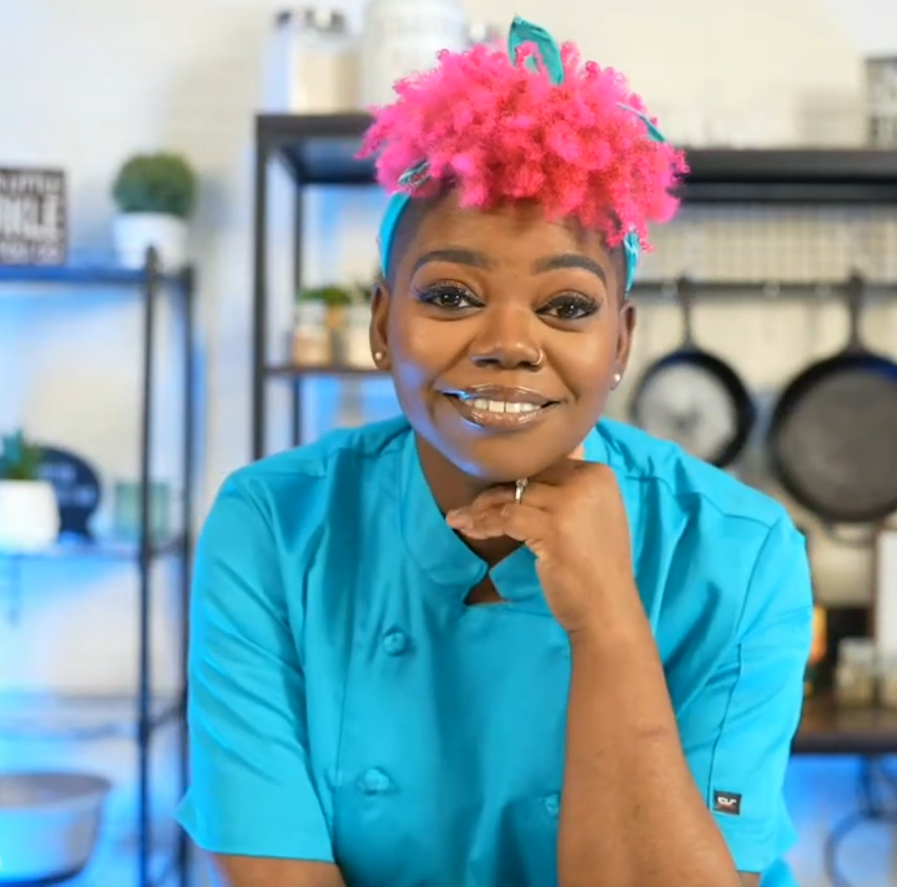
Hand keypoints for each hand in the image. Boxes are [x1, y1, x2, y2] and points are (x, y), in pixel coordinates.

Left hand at [445, 460, 636, 633]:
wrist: (608, 609)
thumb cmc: (595, 568)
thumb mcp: (591, 517)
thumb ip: (567, 491)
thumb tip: (529, 473)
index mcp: (599, 475)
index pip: (545, 465)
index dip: (515, 480)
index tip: (492, 495)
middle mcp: (588, 482)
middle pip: (526, 477)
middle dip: (493, 494)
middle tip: (469, 509)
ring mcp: (571, 504)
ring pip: (512, 496)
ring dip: (481, 509)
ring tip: (460, 519)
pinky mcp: (554, 528)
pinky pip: (506, 517)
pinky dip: (484, 524)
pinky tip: (470, 530)